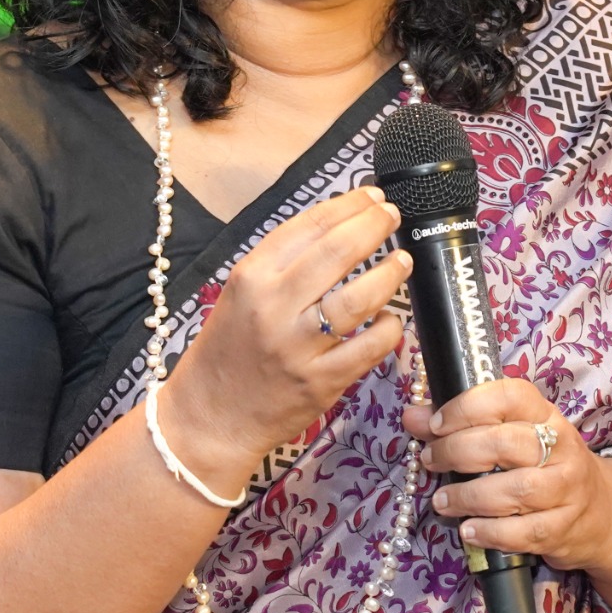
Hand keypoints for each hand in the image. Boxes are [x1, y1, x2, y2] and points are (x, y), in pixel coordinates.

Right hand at [160, 187, 409, 481]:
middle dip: (373, 226)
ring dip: (390, 272)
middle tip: (393, 216)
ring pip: (360, 297)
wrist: (209, 417)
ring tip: (403, 260)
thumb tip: (337, 229)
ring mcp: (298, 346)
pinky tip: (390, 318)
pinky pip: (370, 347)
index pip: (307, 227)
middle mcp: (274, 307)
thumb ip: (281, 265)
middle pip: (337, 252)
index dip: (346, 206)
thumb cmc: (227, 351)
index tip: (371, 196)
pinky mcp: (320, 382)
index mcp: (251, 278)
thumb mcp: (240, 296)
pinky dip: (389, 327)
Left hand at [406, 378, 611, 571]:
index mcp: (547, 415)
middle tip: (429, 461)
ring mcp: (567, 489)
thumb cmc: (546, 467)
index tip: (435, 424)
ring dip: (469, 496)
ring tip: (442, 501)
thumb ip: (463, 426)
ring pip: (515, 490)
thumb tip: (412, 417)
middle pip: (506, 443)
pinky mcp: (564, 528)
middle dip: (457, 452)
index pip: (510, 396)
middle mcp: (562, 447)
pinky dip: (490, 533)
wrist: (602, 511)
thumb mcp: (513, 438)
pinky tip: (468, 531)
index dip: (468, 406)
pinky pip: (524, 532)